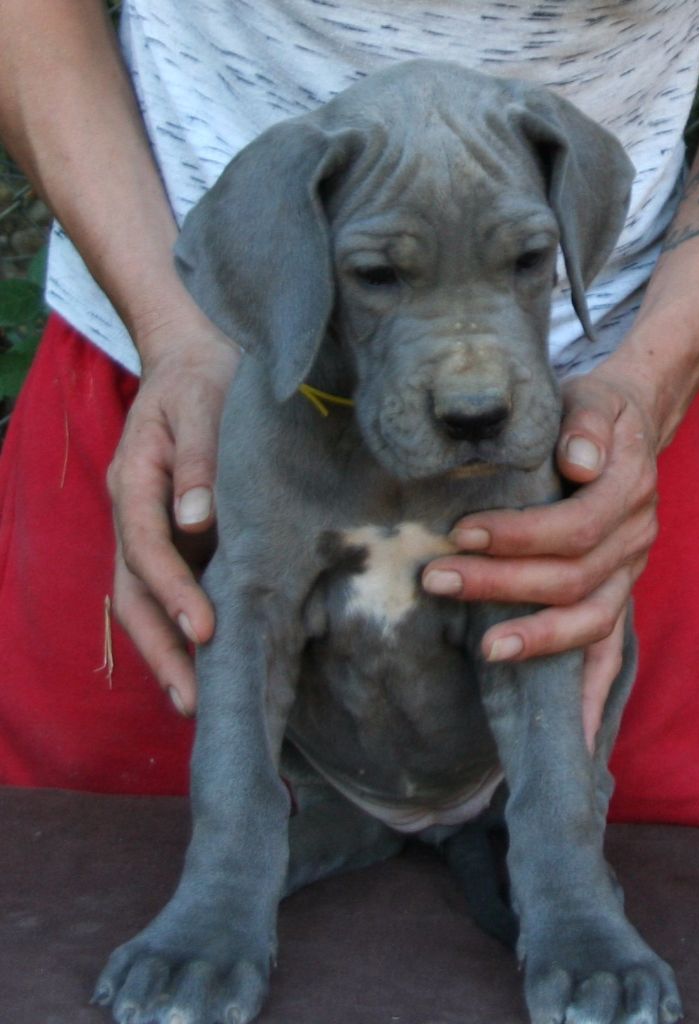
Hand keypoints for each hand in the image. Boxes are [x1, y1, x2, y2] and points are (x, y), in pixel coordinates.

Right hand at [107, 313, 239, 714]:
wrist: (193, 354)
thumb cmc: (202, 375)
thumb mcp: (202, 402)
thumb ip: (198, 458)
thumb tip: (195, 521)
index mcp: (135, 479)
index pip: (146, 547)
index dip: (173, 592)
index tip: (206, 630)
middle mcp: (134, 511)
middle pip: (132, 591)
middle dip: (159, 648)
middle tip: (192, 701)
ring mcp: (150, 526)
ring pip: (143, 599)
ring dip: (166, 649)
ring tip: (196, 699)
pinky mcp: (174, 532)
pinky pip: (169, 587)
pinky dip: (181, 624)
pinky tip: (206, 658)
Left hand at [422, 368, 660, 749]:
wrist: (629, 425)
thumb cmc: (594, 412)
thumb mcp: (590, 398)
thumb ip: (585, 423)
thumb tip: (578, 460)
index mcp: (628, 491)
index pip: (574, 526)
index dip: (519, 535)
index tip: (461, 532)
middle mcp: (635, 539)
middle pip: (573, 577)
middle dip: (503, 584)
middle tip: (438, 581)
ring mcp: (629, 574)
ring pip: (592, 619)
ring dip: (538, 638)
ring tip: (486, 649)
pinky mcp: (617, 595)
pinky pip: (611, 653)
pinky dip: (590, 694)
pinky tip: (570, 736)